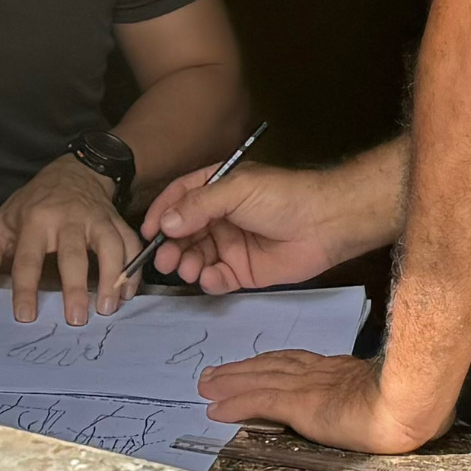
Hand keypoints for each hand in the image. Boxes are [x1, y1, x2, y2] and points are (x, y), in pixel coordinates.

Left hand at [0, 155, 142, 323]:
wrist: (73, 171)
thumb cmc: (33, 204)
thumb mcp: (0, 225)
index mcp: (35, 220)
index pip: (28, 258)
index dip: (25, 288)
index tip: (25, 316)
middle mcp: (68, 218)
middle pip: (73, 254)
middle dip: (76, 287)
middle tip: (77, 319)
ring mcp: (96, 218)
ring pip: (110, 245)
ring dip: (112, 277)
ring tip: (110, 307)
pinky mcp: (116, 220)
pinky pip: (131, 243)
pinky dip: (133, 268)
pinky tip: (128, 292)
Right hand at [139, 162, 348, 292]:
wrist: (323, 224)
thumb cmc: (282, 197)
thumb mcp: (237, 190)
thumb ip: (199, 206)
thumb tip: (166, 223)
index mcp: (218, 189)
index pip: (180, 198)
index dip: (162, 213)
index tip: (147, 232)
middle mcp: (220, 216)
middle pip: (183, 232)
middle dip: (171, 246)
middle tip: (164, 259)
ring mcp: (231, 245)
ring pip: (196, 257)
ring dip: (186, 263)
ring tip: (187, 268)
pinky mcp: (243, 271)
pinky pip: (217, 278)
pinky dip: (209, 280)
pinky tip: (211, 278)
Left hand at [199, 350, 447, 452]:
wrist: (407, 405)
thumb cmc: (406, 403)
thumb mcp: (385, 394)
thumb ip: (370, 396)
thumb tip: (374, 409)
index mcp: (337, 372)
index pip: (295, 363)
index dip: (268, 365)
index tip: (251, 366)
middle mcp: (318, 373)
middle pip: (270, 366)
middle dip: (241, 370)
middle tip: (214, 374)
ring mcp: (308, 386)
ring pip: (259, 379)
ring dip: (229, 382)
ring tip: (206, 386)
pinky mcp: (301, 403)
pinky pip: (260, 401)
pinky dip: (235, 402)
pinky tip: (216, 408)